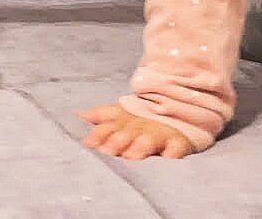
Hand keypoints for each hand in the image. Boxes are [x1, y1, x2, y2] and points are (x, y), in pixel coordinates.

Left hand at [76, 104, 193, 159]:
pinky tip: (170, 156)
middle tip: (109, 150)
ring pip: (150, 140)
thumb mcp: (122, 113)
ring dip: (141, 146)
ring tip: (132, 155)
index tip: (89, 142)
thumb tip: (78, 116)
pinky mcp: (180, 141)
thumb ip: (100, 116)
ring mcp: (161, 133)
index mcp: (125, 119)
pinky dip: (174, 151)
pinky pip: (179, 146)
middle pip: (128, 132)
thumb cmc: (144, 118)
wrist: (183, 104)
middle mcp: (141, 126)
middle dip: (118, 140)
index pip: (109, 124)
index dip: (100, 133)